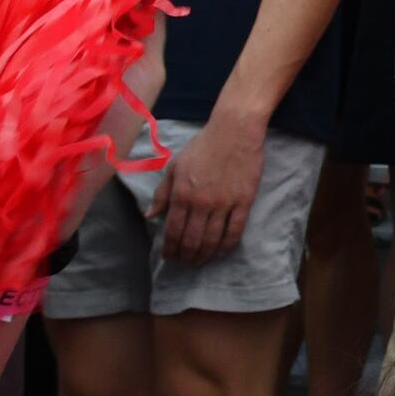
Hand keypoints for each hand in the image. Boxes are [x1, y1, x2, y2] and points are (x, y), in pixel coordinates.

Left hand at [158, 108, 268, 265]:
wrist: (234, 131)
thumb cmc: (203, 146)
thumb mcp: (175, 166)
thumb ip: (162, 193)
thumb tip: (151, 216)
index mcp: (181, 193)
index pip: (173, 231)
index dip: (170, 249)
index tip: (169, 258)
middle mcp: (201, 203)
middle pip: (192, 240)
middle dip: (186, 257)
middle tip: (185, 264)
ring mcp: (224, 204)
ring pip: (212, 240)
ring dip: (204, 256)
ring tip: (200, 262)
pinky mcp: (244, 202)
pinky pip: (235, 231)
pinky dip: (227, 246)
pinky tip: (221, 252)